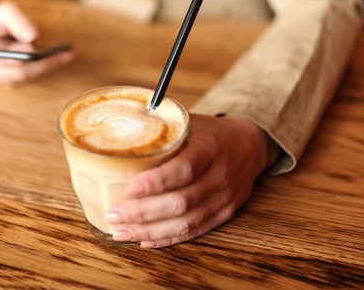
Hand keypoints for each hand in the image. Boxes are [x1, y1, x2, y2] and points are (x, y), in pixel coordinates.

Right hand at [0, 1, 75, 84]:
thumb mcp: (4, 12)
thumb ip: (16, 20)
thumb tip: (32, 36)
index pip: (0, 60)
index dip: (18, 56)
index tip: (34, 49)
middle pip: (20, 72)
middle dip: (44, 63)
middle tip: (66, 52)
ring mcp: (1, 77)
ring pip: (30, 75)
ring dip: (51, 65)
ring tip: (70, 52)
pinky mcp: (14, 79)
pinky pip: (34, 75)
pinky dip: (50, 66)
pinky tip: (66, 56)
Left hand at [106, 114, 272, 247]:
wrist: (249, 144)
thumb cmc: (209, 132)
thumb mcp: (188, 122)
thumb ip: (159, 128)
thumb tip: (115, 135)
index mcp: (211, 146)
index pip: (184, 168)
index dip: (156, 181)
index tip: (128, 188)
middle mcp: (221, 174)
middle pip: (182, 201)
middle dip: (144, 212)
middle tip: (114, 214)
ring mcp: (225, 197)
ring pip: (187, 222)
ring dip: (151, 231)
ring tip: (121, 232)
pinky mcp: (225, 213)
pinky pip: (196, 231)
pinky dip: (168, 238)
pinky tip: (145, 240)